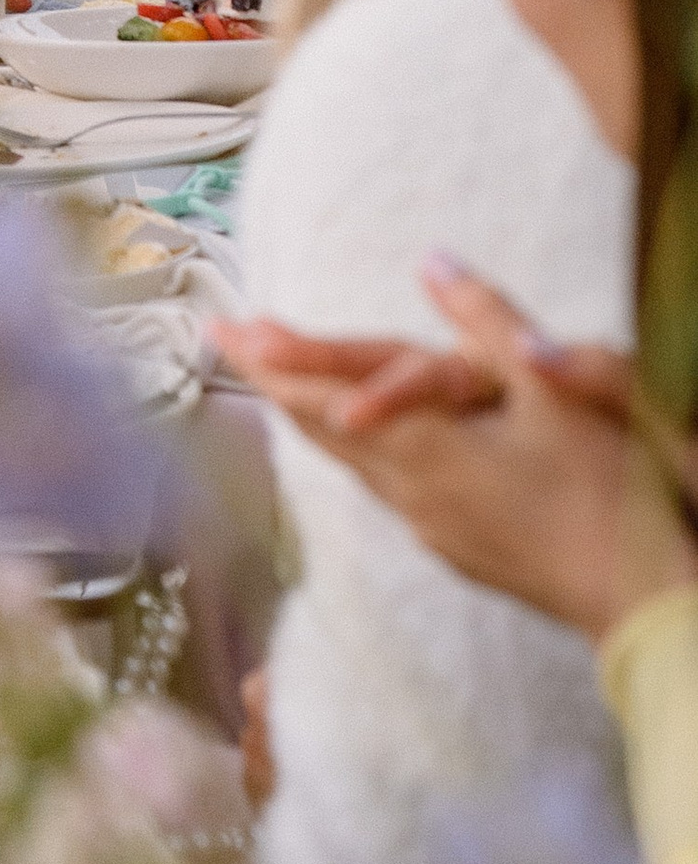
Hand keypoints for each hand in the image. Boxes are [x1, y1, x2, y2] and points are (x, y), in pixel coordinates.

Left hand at [219, 266, 697, 639]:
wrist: (643, 604)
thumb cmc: (607, 494)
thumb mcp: (554, 392)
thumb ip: (490, 323)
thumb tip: (435, 258)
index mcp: (424, 449)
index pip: (321, 395)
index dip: (269, 358)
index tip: (220, 326)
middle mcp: (411, 492)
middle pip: (320, 427)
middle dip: (273, 378)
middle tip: (228, 340)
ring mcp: (432, 528)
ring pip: (349, 461)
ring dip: (309, 414)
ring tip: (278, 383)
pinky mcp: (458, 549)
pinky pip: (382, 486)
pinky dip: (353, 449)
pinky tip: (359, 446)